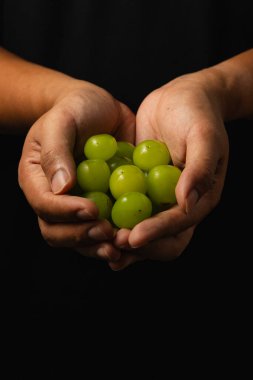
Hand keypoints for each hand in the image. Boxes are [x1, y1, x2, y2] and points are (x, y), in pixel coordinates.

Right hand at [18, 83, 134, 261]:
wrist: (99, 109)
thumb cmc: (75, 109)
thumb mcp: (63, 121)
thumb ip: (57, 151)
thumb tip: (61, 188)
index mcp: (37, 179)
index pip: (44, 204)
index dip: (66, 212)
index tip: (92, 210)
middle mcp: (54, 198)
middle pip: (57, 231)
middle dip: (82, 236)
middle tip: (108, 233)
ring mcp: (77, 205)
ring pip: (80, 238)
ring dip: (98, 246)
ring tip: (120, 244)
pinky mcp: (102, 205)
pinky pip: (104, 228)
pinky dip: (116, 238)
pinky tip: (133, 238)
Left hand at [111, 72, 228, 269]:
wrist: (180, 97)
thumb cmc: (198, 114)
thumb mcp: (204, 136)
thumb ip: (200, 169)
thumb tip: (187, 202)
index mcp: (199, 199)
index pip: (179, 225)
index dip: (157, 233)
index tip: (132, 237)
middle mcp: (178, 205)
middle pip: (161, 239)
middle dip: (137, 245)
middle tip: (112, 242)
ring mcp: (157, 198)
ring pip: (141, 229)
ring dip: (121, 239)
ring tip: (98, 241)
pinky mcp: (139, 187)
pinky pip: (125, 208)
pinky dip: (111, 217)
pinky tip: (90, 219)